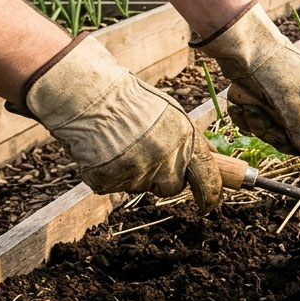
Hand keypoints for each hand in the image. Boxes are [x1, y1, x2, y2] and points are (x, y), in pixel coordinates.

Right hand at [24, 36, 220, 210]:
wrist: (89, 95)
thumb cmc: (129, 99)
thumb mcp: (170, 113)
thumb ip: (186, 141)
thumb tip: (207, 161)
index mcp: (185, 139)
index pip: (208, 178)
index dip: (210, 195)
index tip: (208, 205)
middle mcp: (166, 159)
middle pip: (171, 187)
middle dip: (161, 178)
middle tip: (144, 154)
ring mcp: (137, 171)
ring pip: (140, 186)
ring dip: (132, 173)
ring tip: (118, 144)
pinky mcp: (110, 181)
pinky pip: (112, 186)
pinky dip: (106, 174)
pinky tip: (101, 151)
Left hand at [194, 3, 299, 181]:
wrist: (241, 43)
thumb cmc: (273, 64)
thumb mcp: (293, 98)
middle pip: (299, 142)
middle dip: (280, 137)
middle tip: (267, 125)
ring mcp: (282, 106)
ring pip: (274, 135)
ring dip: (259, 125)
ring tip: (251, 106)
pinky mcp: (262, 105)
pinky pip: (255, 126)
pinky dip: (246, 118)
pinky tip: (242, 103)